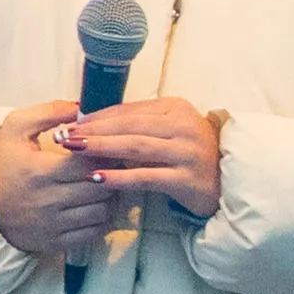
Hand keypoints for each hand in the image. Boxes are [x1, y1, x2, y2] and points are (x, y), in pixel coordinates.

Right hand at [0, 104, 116, 266]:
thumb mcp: (15, 129)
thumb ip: (48, 112)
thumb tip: (82, 106)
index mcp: (39, 171)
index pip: (88, 162)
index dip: (104, 153)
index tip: (106, 146)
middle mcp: (48, 201)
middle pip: (100, 188)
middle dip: (111, 174)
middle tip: (111, 165)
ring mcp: (52, 225)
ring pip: (101, 212)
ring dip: (108, 198)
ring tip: (103, 185)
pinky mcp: (53, 243)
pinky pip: (92, 234)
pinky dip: (101, 221)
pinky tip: (95, 207)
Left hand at [65, 98, 225, 219]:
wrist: (229, 184)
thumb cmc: (190, 155)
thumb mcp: (169, 131)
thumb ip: (140, 125)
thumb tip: (93, 122)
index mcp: (176, 109)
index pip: (130, 110)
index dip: (98, 116)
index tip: (71, 123)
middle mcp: (183, 126)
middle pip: (130, 125)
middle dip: (94, 130)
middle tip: (65, 136)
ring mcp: (187, 152)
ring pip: (136, 147)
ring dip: (102, 147)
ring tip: (75, 150)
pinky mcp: (187, 179)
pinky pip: (147, 176)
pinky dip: (120, 177)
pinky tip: (97, 178)